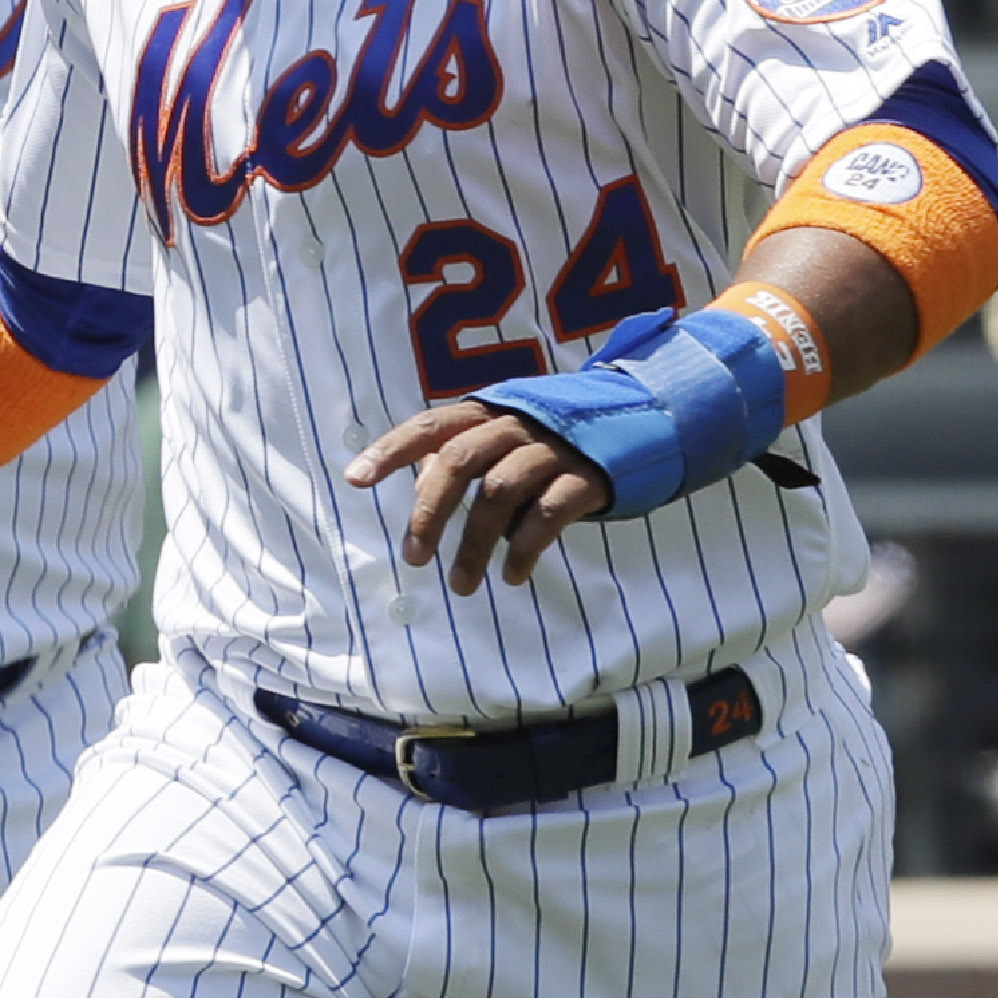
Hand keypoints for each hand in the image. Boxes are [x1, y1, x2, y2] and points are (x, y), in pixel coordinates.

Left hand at [346, 396, 609, 593]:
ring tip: (461, 585)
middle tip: (415, 558)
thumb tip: (420, 490)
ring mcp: (554, 448)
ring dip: (474, 544)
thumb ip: (464, 457)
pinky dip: (524, 549)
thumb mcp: (507, 438)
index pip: (430, 426)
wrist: (642, 425)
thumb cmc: (554, 441)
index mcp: (489, 413)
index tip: (355, 479)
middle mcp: (516, 424)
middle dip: (431, 513)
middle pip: (459, 461)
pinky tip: (511, 576)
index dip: (391, 450)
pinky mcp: (588, 476)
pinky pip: (547, 515)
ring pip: (499, 493)